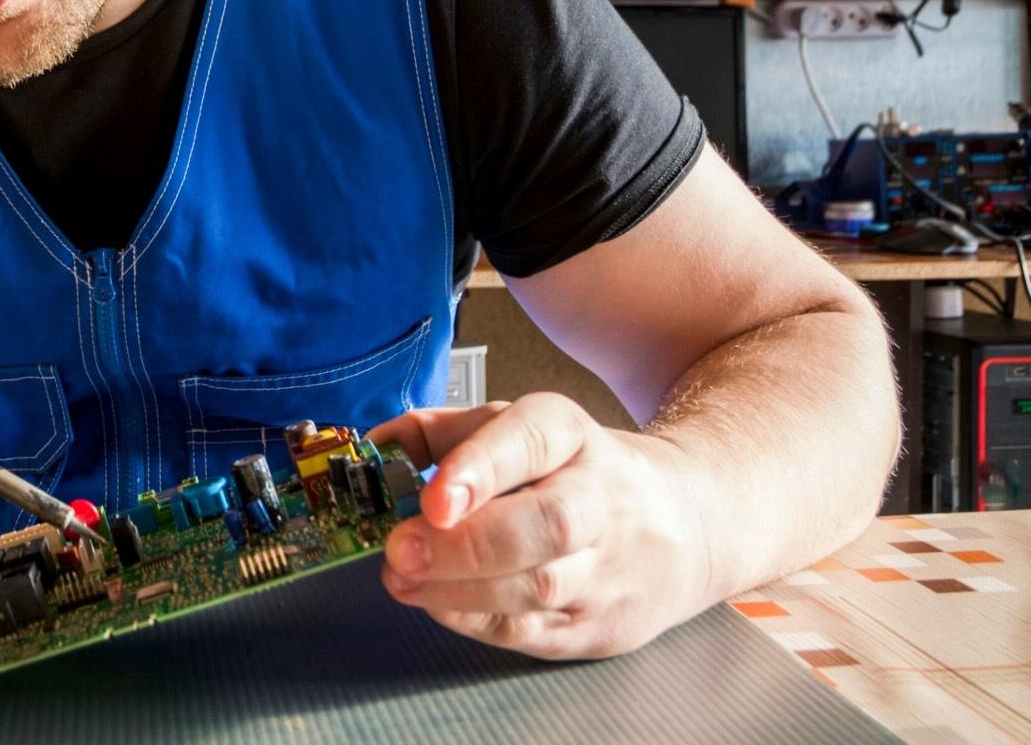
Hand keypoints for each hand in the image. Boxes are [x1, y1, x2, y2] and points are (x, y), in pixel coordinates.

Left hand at [368, 394, 714, 658]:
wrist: (688, 521)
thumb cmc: (575, 472)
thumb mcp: (517, 430)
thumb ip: (441, 433)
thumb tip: (373, 450)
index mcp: (571, 436)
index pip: (532, 440)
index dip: (479, 467)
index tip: (434, 496)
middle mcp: (598, 499)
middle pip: (545, 525)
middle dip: (465, 545)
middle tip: (401, 550)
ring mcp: (607, 567)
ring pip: (538, 586)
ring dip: (457, 589)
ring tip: (402, 578)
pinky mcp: (600, 624)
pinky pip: (532, 630)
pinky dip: (475, 620)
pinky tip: (438, 604)